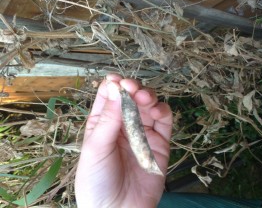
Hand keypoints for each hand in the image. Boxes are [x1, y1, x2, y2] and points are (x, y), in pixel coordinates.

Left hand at [75, 74, 172, 207]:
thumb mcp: (95, 148)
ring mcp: (143, 133)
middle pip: (131, 97)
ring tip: (145, 99)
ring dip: (149, 96)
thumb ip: (108, 118)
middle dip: (133, 89)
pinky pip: (164, 121)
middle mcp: (123, 125)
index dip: (114, 85)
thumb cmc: (98, 181)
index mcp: (103, 123)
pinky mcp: (159, 143)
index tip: (119, 81)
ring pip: (149, 105)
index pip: (109, 95)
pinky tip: (157, 111)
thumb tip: (114, 86)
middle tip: (133, 88)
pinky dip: (163, 111)